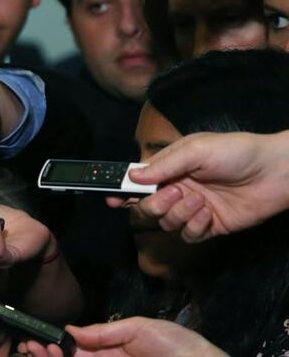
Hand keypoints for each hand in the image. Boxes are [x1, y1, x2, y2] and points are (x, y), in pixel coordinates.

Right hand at [17, 317, 224, 356]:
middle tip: (31, 346)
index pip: (79, 348)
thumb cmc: (177, 347)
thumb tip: (71, 330)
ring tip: (40, 351)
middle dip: (49, 354)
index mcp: (114, 350)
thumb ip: (104, 331)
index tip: (38, 338)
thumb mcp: (140, 328)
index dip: (57, 344)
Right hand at [110, 131, 288, 242]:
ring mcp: (192, 210)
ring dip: (179, 214)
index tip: (112, 199)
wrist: (275, 172)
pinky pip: (188, 236)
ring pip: (166, 224)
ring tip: (200, 202)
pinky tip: (209, 214)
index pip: (139, 183)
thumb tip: (134, 177)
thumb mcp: (196, 150)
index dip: (122, 192)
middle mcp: (177, 190)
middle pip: (147, 209)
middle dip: (155, 206)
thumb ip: (163, 164)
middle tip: (175, 194)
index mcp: (170, 169)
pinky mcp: (208, 227)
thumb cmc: (237, 152)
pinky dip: (194, 227)